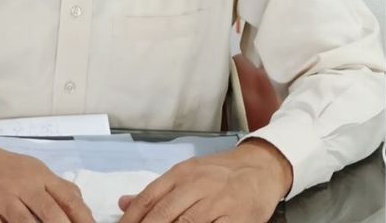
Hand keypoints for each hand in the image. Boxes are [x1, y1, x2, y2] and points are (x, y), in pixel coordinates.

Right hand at [0, 131, 94, 222]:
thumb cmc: (3, 168)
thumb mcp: (34, 171)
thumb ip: (58, 188)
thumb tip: (83, 208)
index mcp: (40, 176)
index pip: (68, 197)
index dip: (83, 217)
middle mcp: (23, 185)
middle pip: (49, 211)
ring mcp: (1, 197)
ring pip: (24, 222)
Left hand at [116, 140, 291, 222]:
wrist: (262, 167)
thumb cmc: (222, 173)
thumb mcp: (188, 174)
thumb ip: (158, 191)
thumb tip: (124, 203)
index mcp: (182, 174)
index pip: (149, 198)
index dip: (132, 218)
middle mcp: (198, 185)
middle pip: (164, 213)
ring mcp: (218, 202)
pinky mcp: (236, 218)